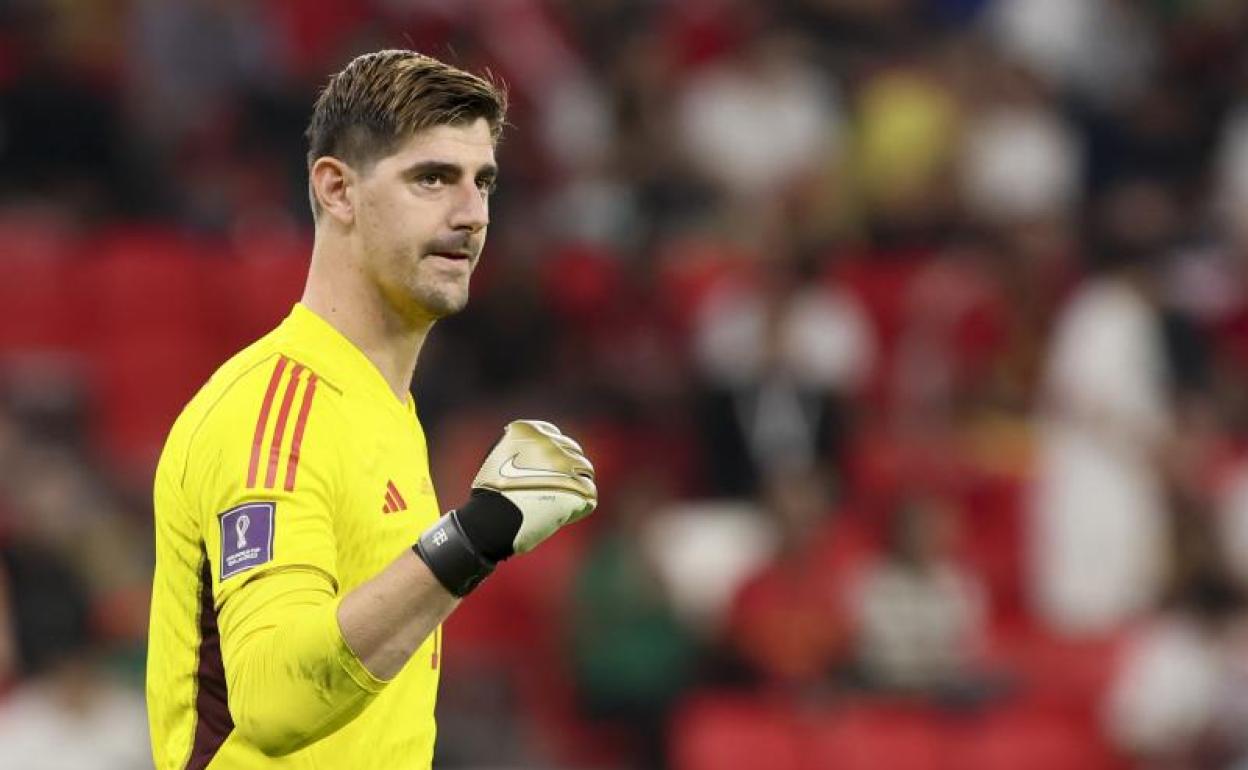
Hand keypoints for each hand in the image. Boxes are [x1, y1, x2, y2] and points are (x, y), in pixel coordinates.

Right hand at [414, 420, 596, 595]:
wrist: (492, 522)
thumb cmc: (491, 496)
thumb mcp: (497, 459)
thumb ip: (520, 449)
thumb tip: (539, 451)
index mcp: (528, 431)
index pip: (553, 435)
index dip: (552, 453)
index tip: (546, 469)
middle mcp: (550, 442)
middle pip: (573, 451)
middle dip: (566, 469)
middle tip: (553, 489)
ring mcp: (566, 464)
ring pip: (585, 472)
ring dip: (574, 486)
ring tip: (556, 503)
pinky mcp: (579, 488)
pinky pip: (588, 496)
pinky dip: (577, 507)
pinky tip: (559, 516)